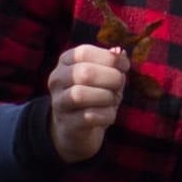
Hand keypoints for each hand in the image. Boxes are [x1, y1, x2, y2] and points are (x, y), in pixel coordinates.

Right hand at [43, 43, 126, 162]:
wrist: (78, 129)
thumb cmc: (96, 95)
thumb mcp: (106, 75)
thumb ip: (114, 63)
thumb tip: (120, 53)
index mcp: (66, 61)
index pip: (84, 52)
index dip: (109, 58)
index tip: (124, 67)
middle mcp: (57, 79)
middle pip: (84, 73)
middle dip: (111, 79)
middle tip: (118, 87)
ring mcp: (59, 102)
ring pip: (80, 95)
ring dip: (107, 97)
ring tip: (112, 101)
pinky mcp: (66, 123)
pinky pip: (88, 116)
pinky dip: (106, 115)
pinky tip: (108, 115)